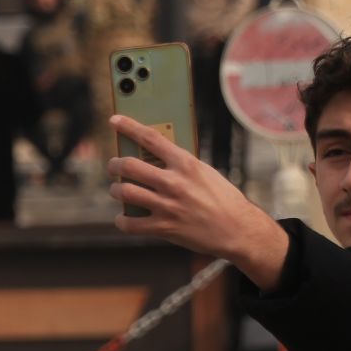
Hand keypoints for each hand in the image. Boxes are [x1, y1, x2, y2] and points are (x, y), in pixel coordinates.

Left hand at [106, 114, 288, 291]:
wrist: (237, 229)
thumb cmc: (222, 199)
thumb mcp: (204, 172)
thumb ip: (180, 165)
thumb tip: (154, 158)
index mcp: (185, 163)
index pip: (150, 138)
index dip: (128, 127)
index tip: (115, 121)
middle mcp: (174, 182)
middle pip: (129, 166)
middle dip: (115, 165)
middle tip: (113, 166)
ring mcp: (168, 205)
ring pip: (126, 192)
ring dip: (116, 190)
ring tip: (117, 190)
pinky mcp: (164, 228)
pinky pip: (130, 224)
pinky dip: (122, 220)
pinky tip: (123, 218)